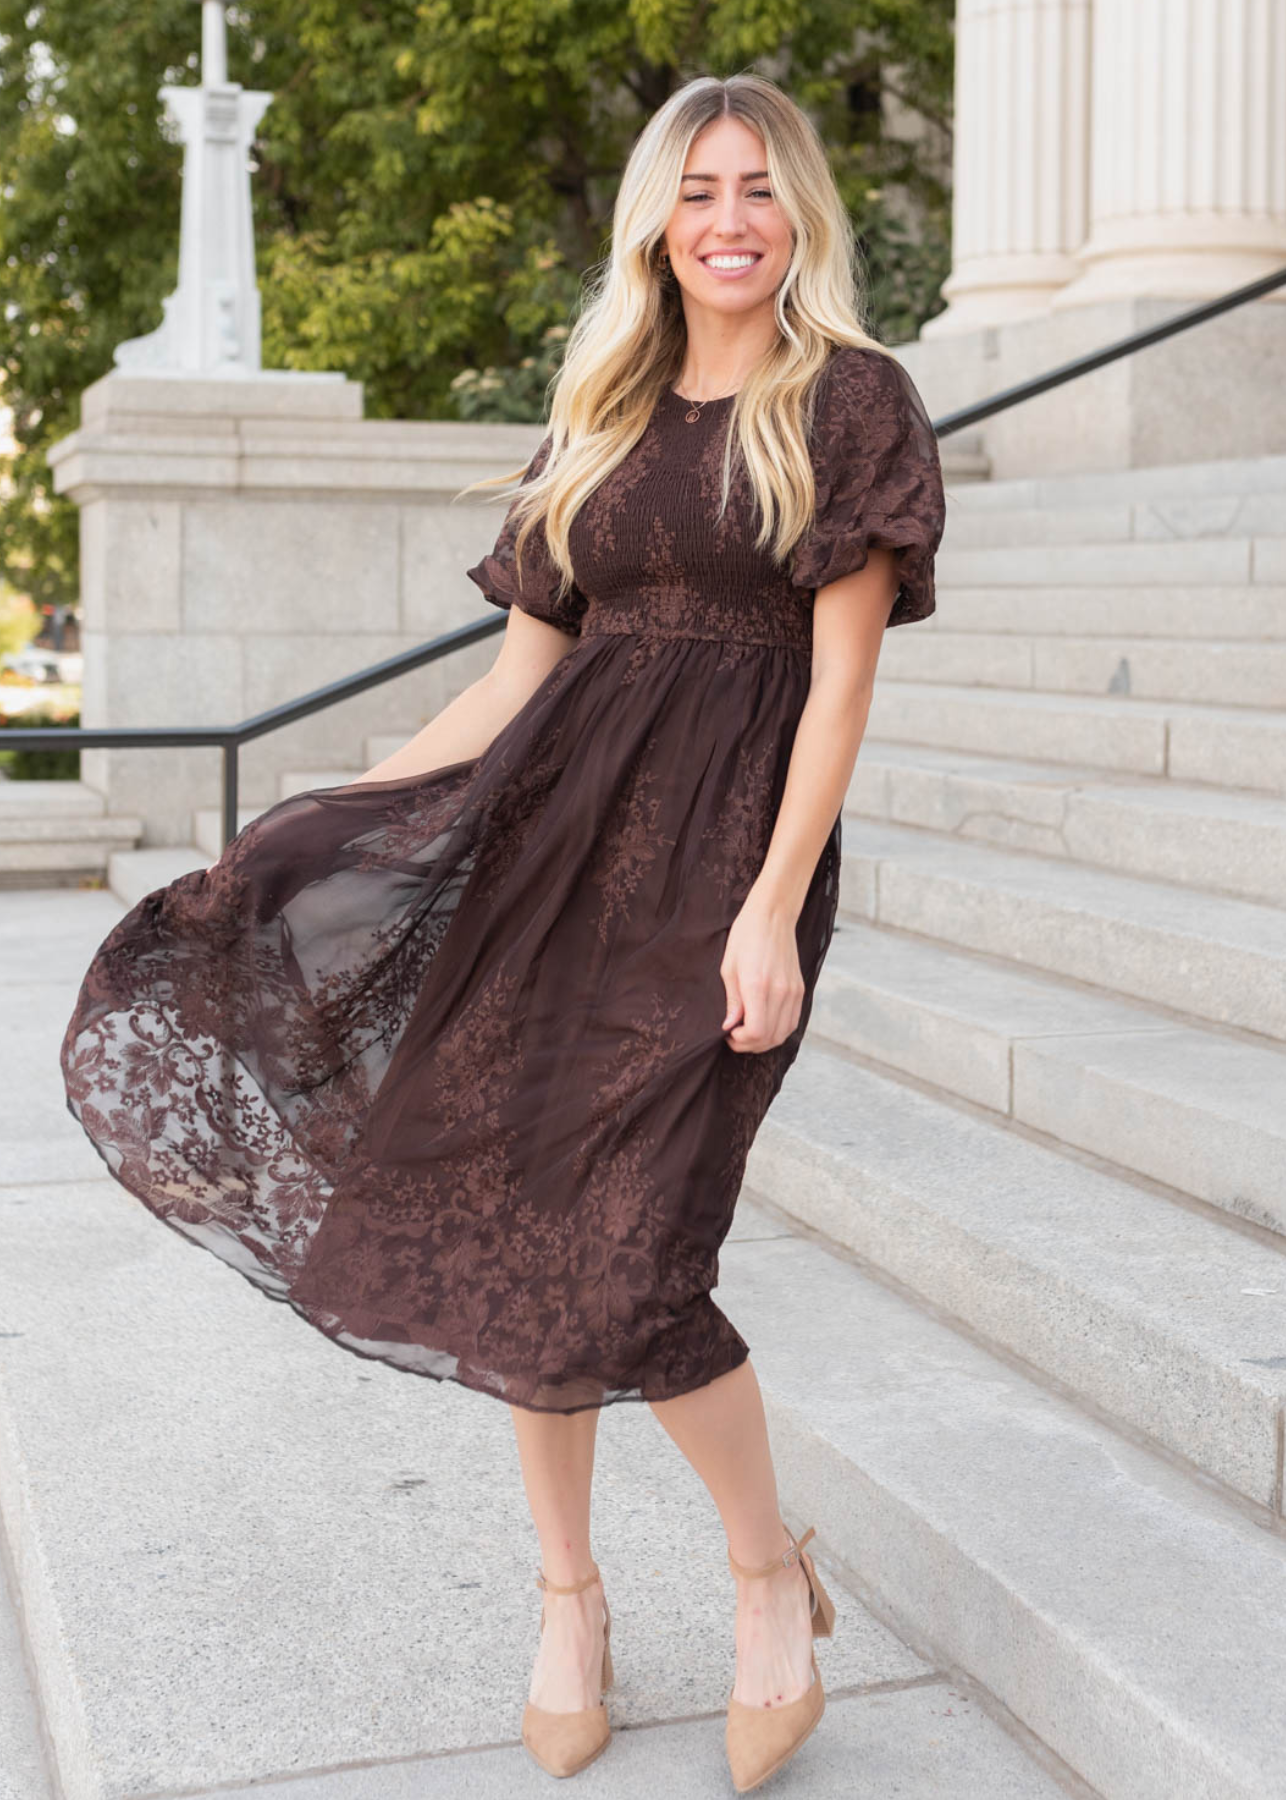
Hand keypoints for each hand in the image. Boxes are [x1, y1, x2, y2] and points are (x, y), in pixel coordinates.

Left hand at [719, 889, 805, 1053]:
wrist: (772, 916)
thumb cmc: (746, 937)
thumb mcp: (729, 968)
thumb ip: (731, 1001)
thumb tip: (730, 1026)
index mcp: (758, 986)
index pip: (755, 1032)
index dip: (740, 1041)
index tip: (729, 1033)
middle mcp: (780, 992)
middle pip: (770, 1037)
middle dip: (749, 1044)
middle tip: (735, 1037)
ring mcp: (793, 992)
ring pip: (783, 1034)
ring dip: (765, 1040)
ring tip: (749, 1032)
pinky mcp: (800, 989)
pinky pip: (793, 1022)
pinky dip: (779, 1030)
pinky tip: (765, 1024)